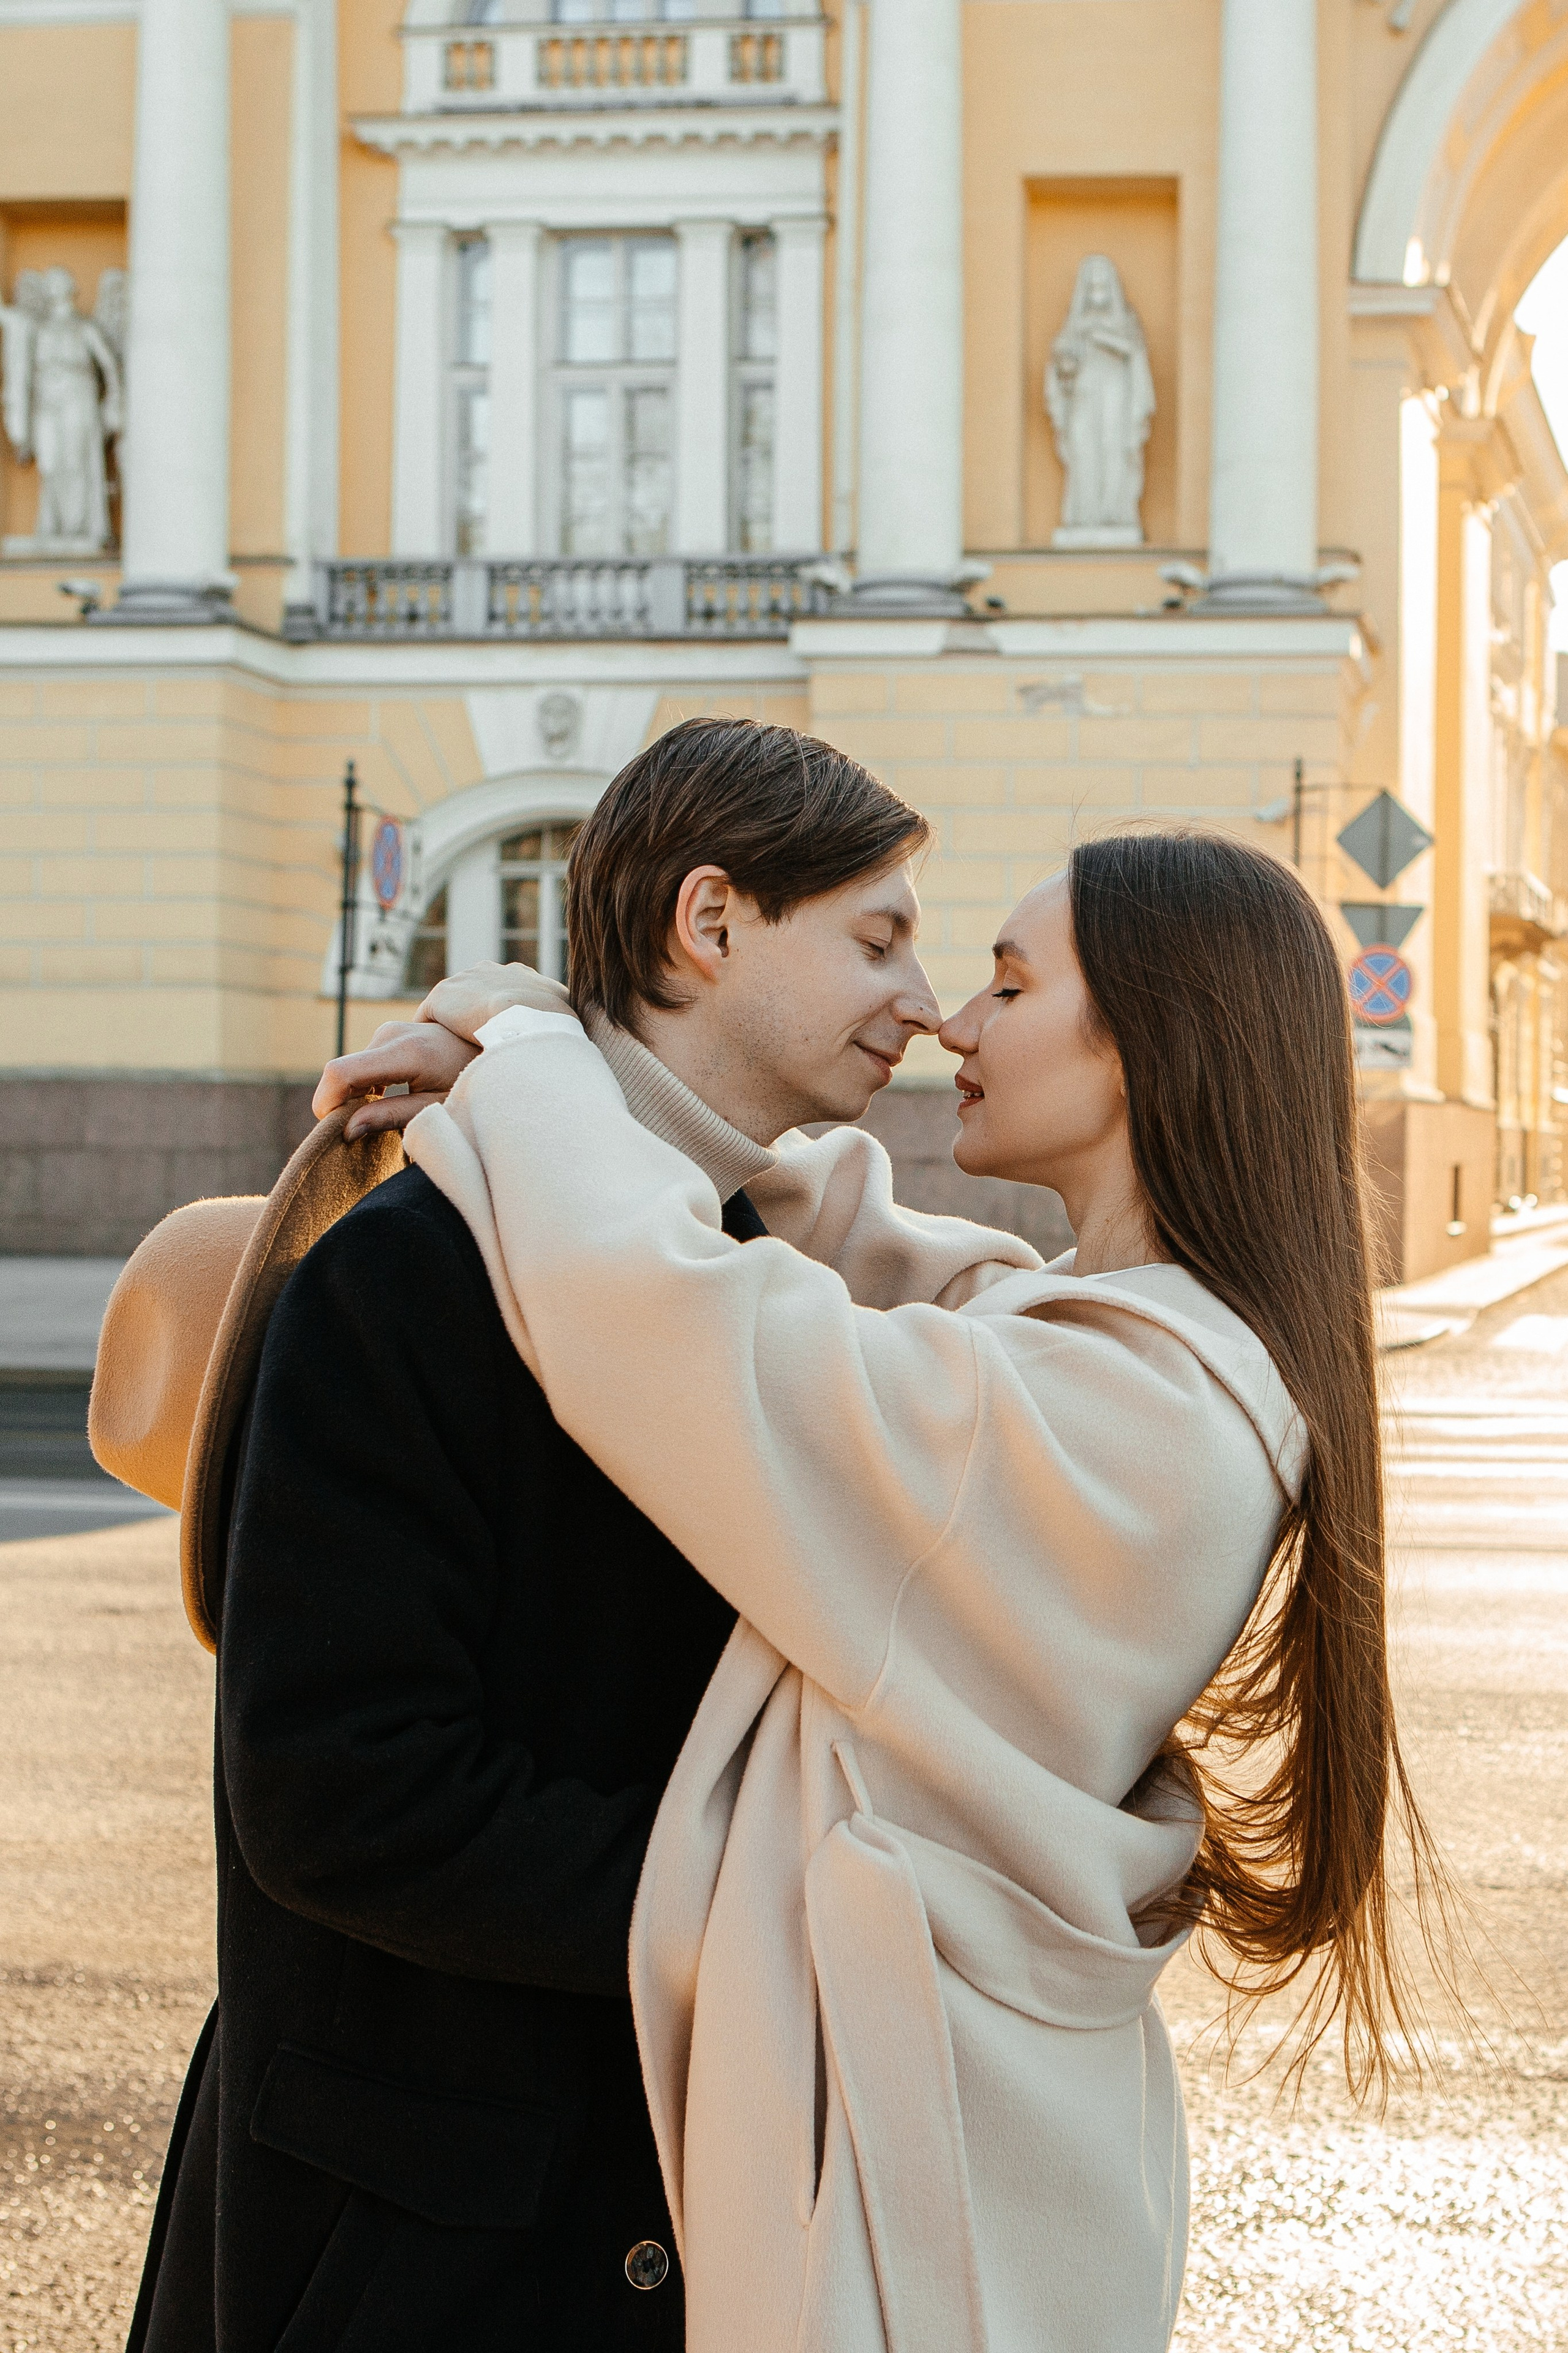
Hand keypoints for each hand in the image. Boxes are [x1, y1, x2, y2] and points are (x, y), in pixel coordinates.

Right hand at [313, 1021, 479, 1139]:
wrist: (496, 1046)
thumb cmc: (472, 1083)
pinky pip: (362, 1064)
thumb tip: (348, 1130)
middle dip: (340, 1106)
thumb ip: (391, 1117)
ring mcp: (389, 1031)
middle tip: (358, 1135)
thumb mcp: (436, 1108)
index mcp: (404, 1052)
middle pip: (341, 1074)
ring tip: (375, 1120)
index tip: (333, 1131)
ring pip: (350, 1070)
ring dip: (352, 1097)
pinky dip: (363, 1086)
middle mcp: (390, 1035)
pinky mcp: (390, 1034)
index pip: (341, 1073)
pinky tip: (381, 1104)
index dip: (326, 1103)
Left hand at [417, 961, 572, 1043]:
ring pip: (451, 1006)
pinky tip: (429, 1054)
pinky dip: (430, 1033)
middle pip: (475, 995)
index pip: (504, 992)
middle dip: (473, 1016)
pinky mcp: (442, 996)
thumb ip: (559, 1021)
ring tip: (445, 1053)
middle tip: (472, 1045)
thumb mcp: (565, 1018)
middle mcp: (489, 970)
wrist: (527, 1016)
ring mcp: (464, 981)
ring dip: (450, 1026)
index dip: (501, 1014)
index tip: (499, 1035)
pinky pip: (429, 1016)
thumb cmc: (553, 1024)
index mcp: (519, 975)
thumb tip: (570, 1038)